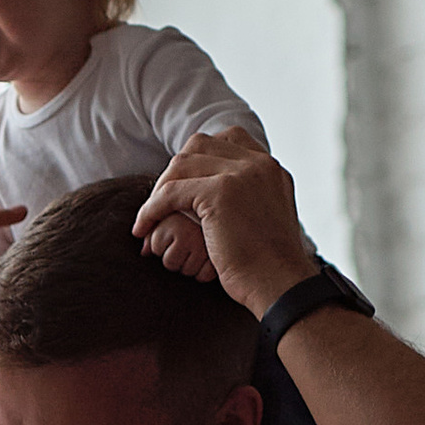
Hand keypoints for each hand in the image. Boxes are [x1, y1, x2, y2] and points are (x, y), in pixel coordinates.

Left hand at [133, 131, 317, 317]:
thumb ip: (248, 197)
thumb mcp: (264, 218)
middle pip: (199, 145)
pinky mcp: (221, 192)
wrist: (280, 285)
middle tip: (162, 203)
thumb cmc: (269, 267)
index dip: (199, 158)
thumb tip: (216, 195)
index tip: (183, 183)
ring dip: (159, 190)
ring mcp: (241, 174)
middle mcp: (258, 164)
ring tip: (149, 218)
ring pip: (181, 165)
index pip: (227, 139)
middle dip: (174, 171)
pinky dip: (151, 210)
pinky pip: (170, 192)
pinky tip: (143, 229)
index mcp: (270, 167)